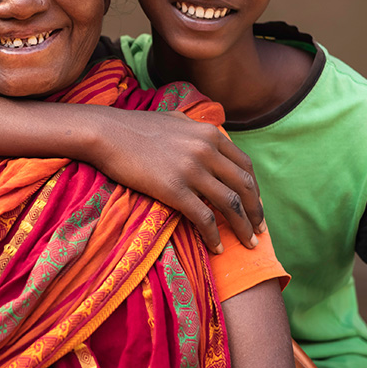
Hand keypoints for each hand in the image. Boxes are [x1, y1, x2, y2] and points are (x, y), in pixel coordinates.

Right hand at [87, 108, 264, 251]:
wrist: (107, 132)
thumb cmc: (137, 126)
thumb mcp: (177, 119)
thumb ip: (198, 129)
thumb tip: (212, 137)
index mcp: (211, 134)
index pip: (246, 166)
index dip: (256, 190)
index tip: (256, 206)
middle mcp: (207, 151)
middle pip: (245, 187)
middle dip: (256, 212)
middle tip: (259, 231)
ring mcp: (191, 170)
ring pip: (230, 205)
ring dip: (243, 228)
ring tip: (248, 244)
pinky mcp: (174, 189)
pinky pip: (203, 217)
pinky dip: (214, 236)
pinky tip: (217, 247)